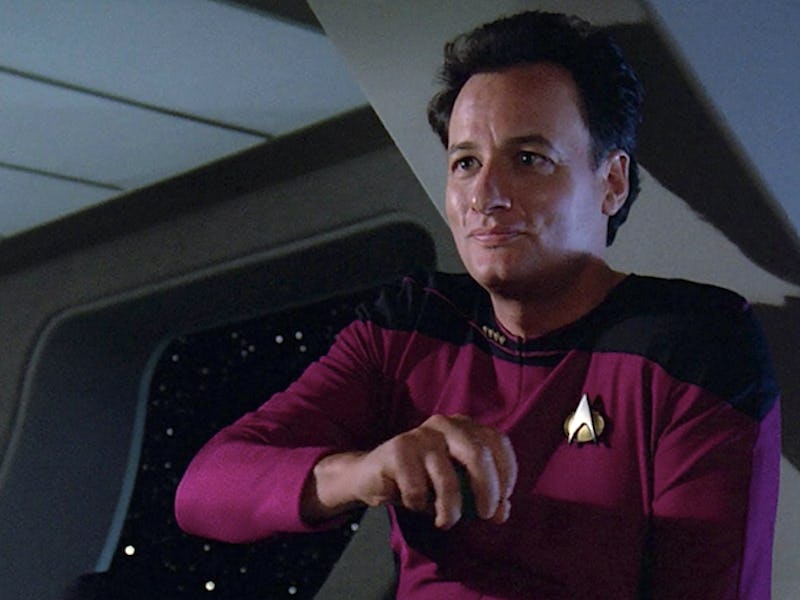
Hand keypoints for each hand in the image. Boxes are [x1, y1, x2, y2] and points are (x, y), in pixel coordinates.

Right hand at [307, 414, 516, 529]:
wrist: (373, 477)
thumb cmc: (421, 481)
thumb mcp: (456, 490)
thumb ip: (482, 499)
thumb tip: (503, 513)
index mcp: (464, 427)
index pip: (497, 442)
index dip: (507, 472)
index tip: (502, 501)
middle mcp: (444, 424)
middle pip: (477, 454)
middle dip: (487, 490)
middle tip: (485, 515)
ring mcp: (420, 435)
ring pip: (447, 477)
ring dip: (451, 509)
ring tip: (446, 522)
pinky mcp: (397, 449)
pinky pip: (417, 487)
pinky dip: (419, 504)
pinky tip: (414, 502)